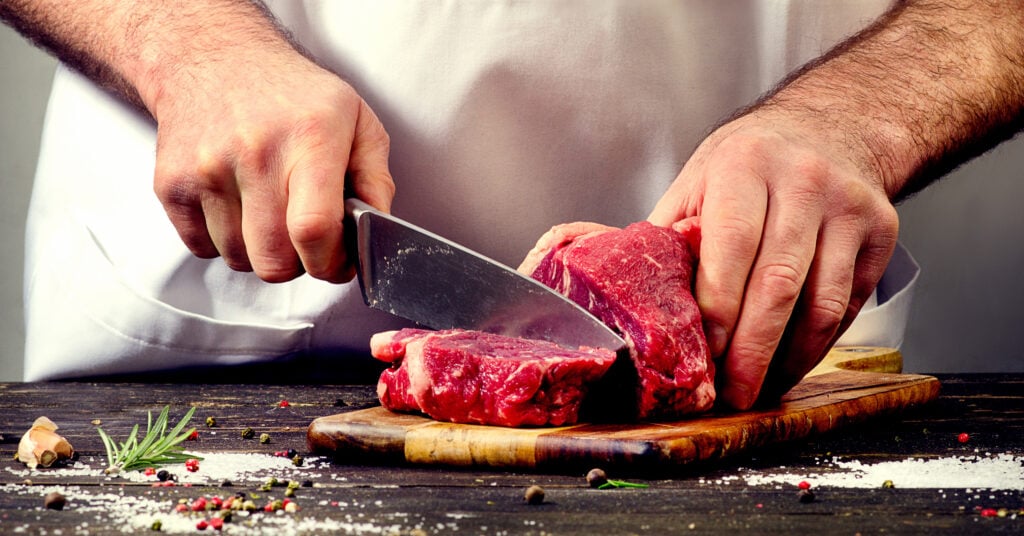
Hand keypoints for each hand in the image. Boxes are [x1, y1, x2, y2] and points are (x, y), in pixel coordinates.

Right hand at [150, 46, 393, 282]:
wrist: (214, 56)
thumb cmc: (292, 93)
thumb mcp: (356, 120)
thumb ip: (376, 180)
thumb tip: (377, 230)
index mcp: (309, 138)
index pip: (313, 228)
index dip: (330, 262)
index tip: (338, 262)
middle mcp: (255, 152)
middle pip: (274, 259)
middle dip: (298, 265)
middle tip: (306, 241)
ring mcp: (206, 169)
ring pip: (239, 260)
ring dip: (260, 252)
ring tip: (271, 214)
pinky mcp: (171, 183)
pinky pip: (203, 248)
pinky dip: (225, 242)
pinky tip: (240, 208)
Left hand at [649, 110, 897, 409]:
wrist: (833, 127)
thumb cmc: (750, 163)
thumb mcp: (699, 180)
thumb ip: (667, 233)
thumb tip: (594, 275)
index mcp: (742, 165)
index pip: (731, 245)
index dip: (718, 306)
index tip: (704, 352)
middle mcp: (802, 181)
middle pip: (778, 284)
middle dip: (751, 350)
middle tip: (731, 393)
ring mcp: (847, 207)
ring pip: (822, 303)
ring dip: (789, 359)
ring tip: (760, 388)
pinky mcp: (882, 232)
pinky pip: (848, 305)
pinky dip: (818, 344)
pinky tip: (791, 361)